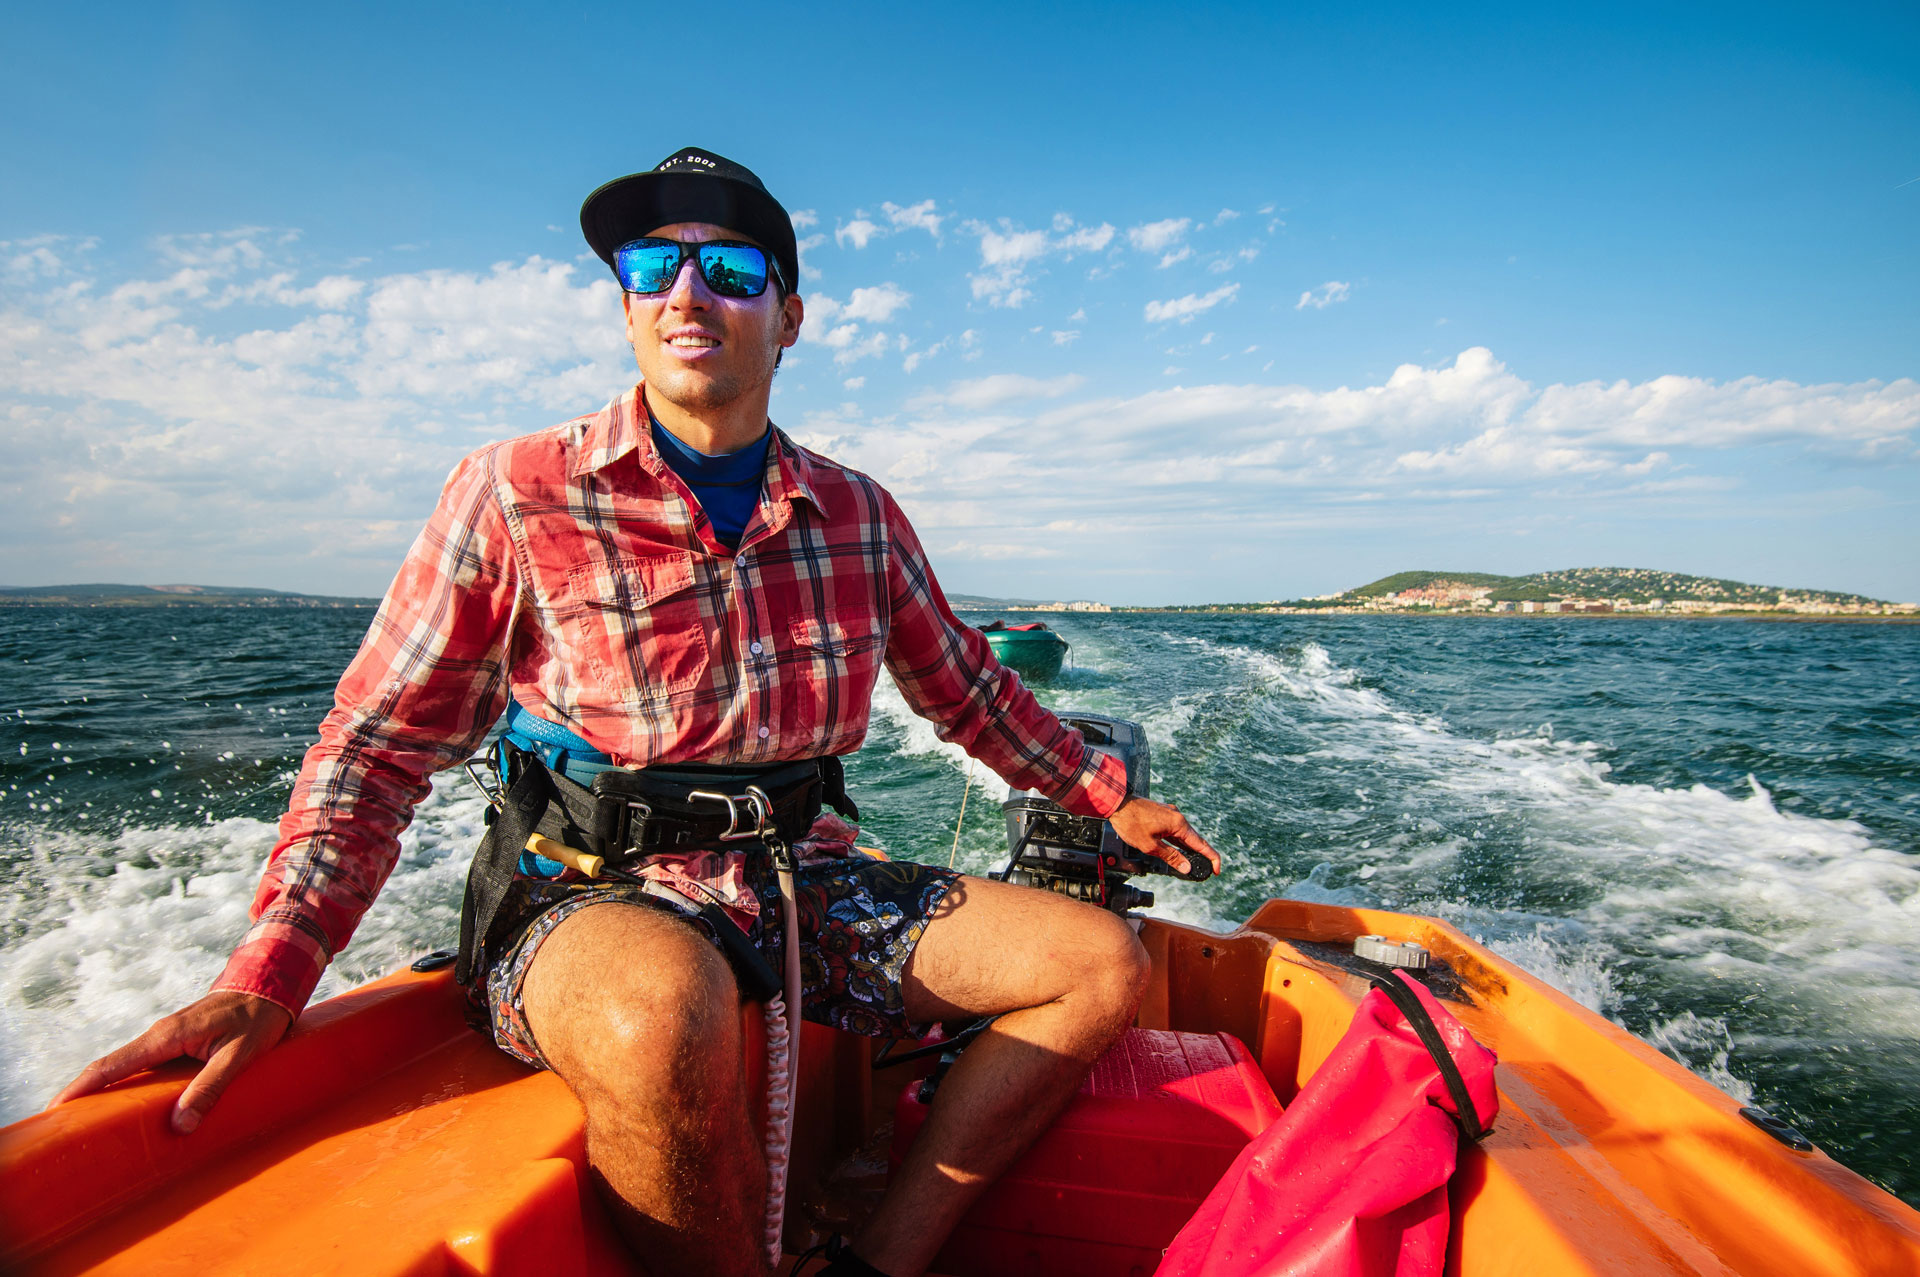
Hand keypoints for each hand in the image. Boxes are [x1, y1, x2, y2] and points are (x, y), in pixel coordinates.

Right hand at [48, 991, 292, 1133]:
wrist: (272, 986)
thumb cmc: (259, 1018)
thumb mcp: (240, 1055)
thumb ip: (211, 1087)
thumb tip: (180, 1124)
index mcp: (167, 1036)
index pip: (113, 1064)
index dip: (82, 1087)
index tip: (57, 1109)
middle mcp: (160, 1035)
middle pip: (112, 1067)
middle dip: (84, 1093)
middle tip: (62, 1127)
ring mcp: (167, 1037)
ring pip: (127, 1066)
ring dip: (105, 1090)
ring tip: (85, 1123)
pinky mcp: (178, 1041)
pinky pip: (145, 1065)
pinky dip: (128, 1083)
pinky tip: (126, 1104)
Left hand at [1109, 797, 1222, 879]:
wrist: (1116, 803)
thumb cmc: (1130, 822)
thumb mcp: (1150, 846)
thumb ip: (1170, 857)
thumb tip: (1186, 867)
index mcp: (1178, 824)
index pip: (1201, 844)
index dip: (1211, 858)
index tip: (1216, 870)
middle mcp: (1177, 817)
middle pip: (1194, 839)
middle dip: (1200, 855)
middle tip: (1204, 870)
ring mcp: (1170, 814)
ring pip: (1184, 835)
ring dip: (1188, 848)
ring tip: (1190, 863)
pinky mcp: (1163, 814)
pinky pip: (1175, 829)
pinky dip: (1178, 841)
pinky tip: (1176, 849)